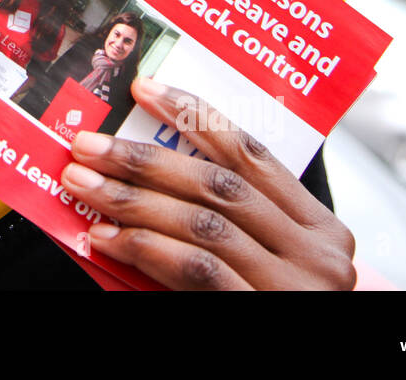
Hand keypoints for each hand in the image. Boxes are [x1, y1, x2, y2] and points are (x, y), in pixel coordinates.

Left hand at [60, 79, 355, 289]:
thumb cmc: (273, 310)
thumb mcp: (266, 262)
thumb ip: (228, 223)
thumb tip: (146, 177)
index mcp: (320, 229)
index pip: (252, 153)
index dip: (195, 115)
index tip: (145, 90)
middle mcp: (317, 255)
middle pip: (219, 185)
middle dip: (145, 159)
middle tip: (90, 145)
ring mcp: (295, 288)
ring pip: (204, 224)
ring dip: (133, 200)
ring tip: (84, 185)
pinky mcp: (262, 315)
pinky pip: (198, 269)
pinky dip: (146, 247)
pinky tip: (106, 236)